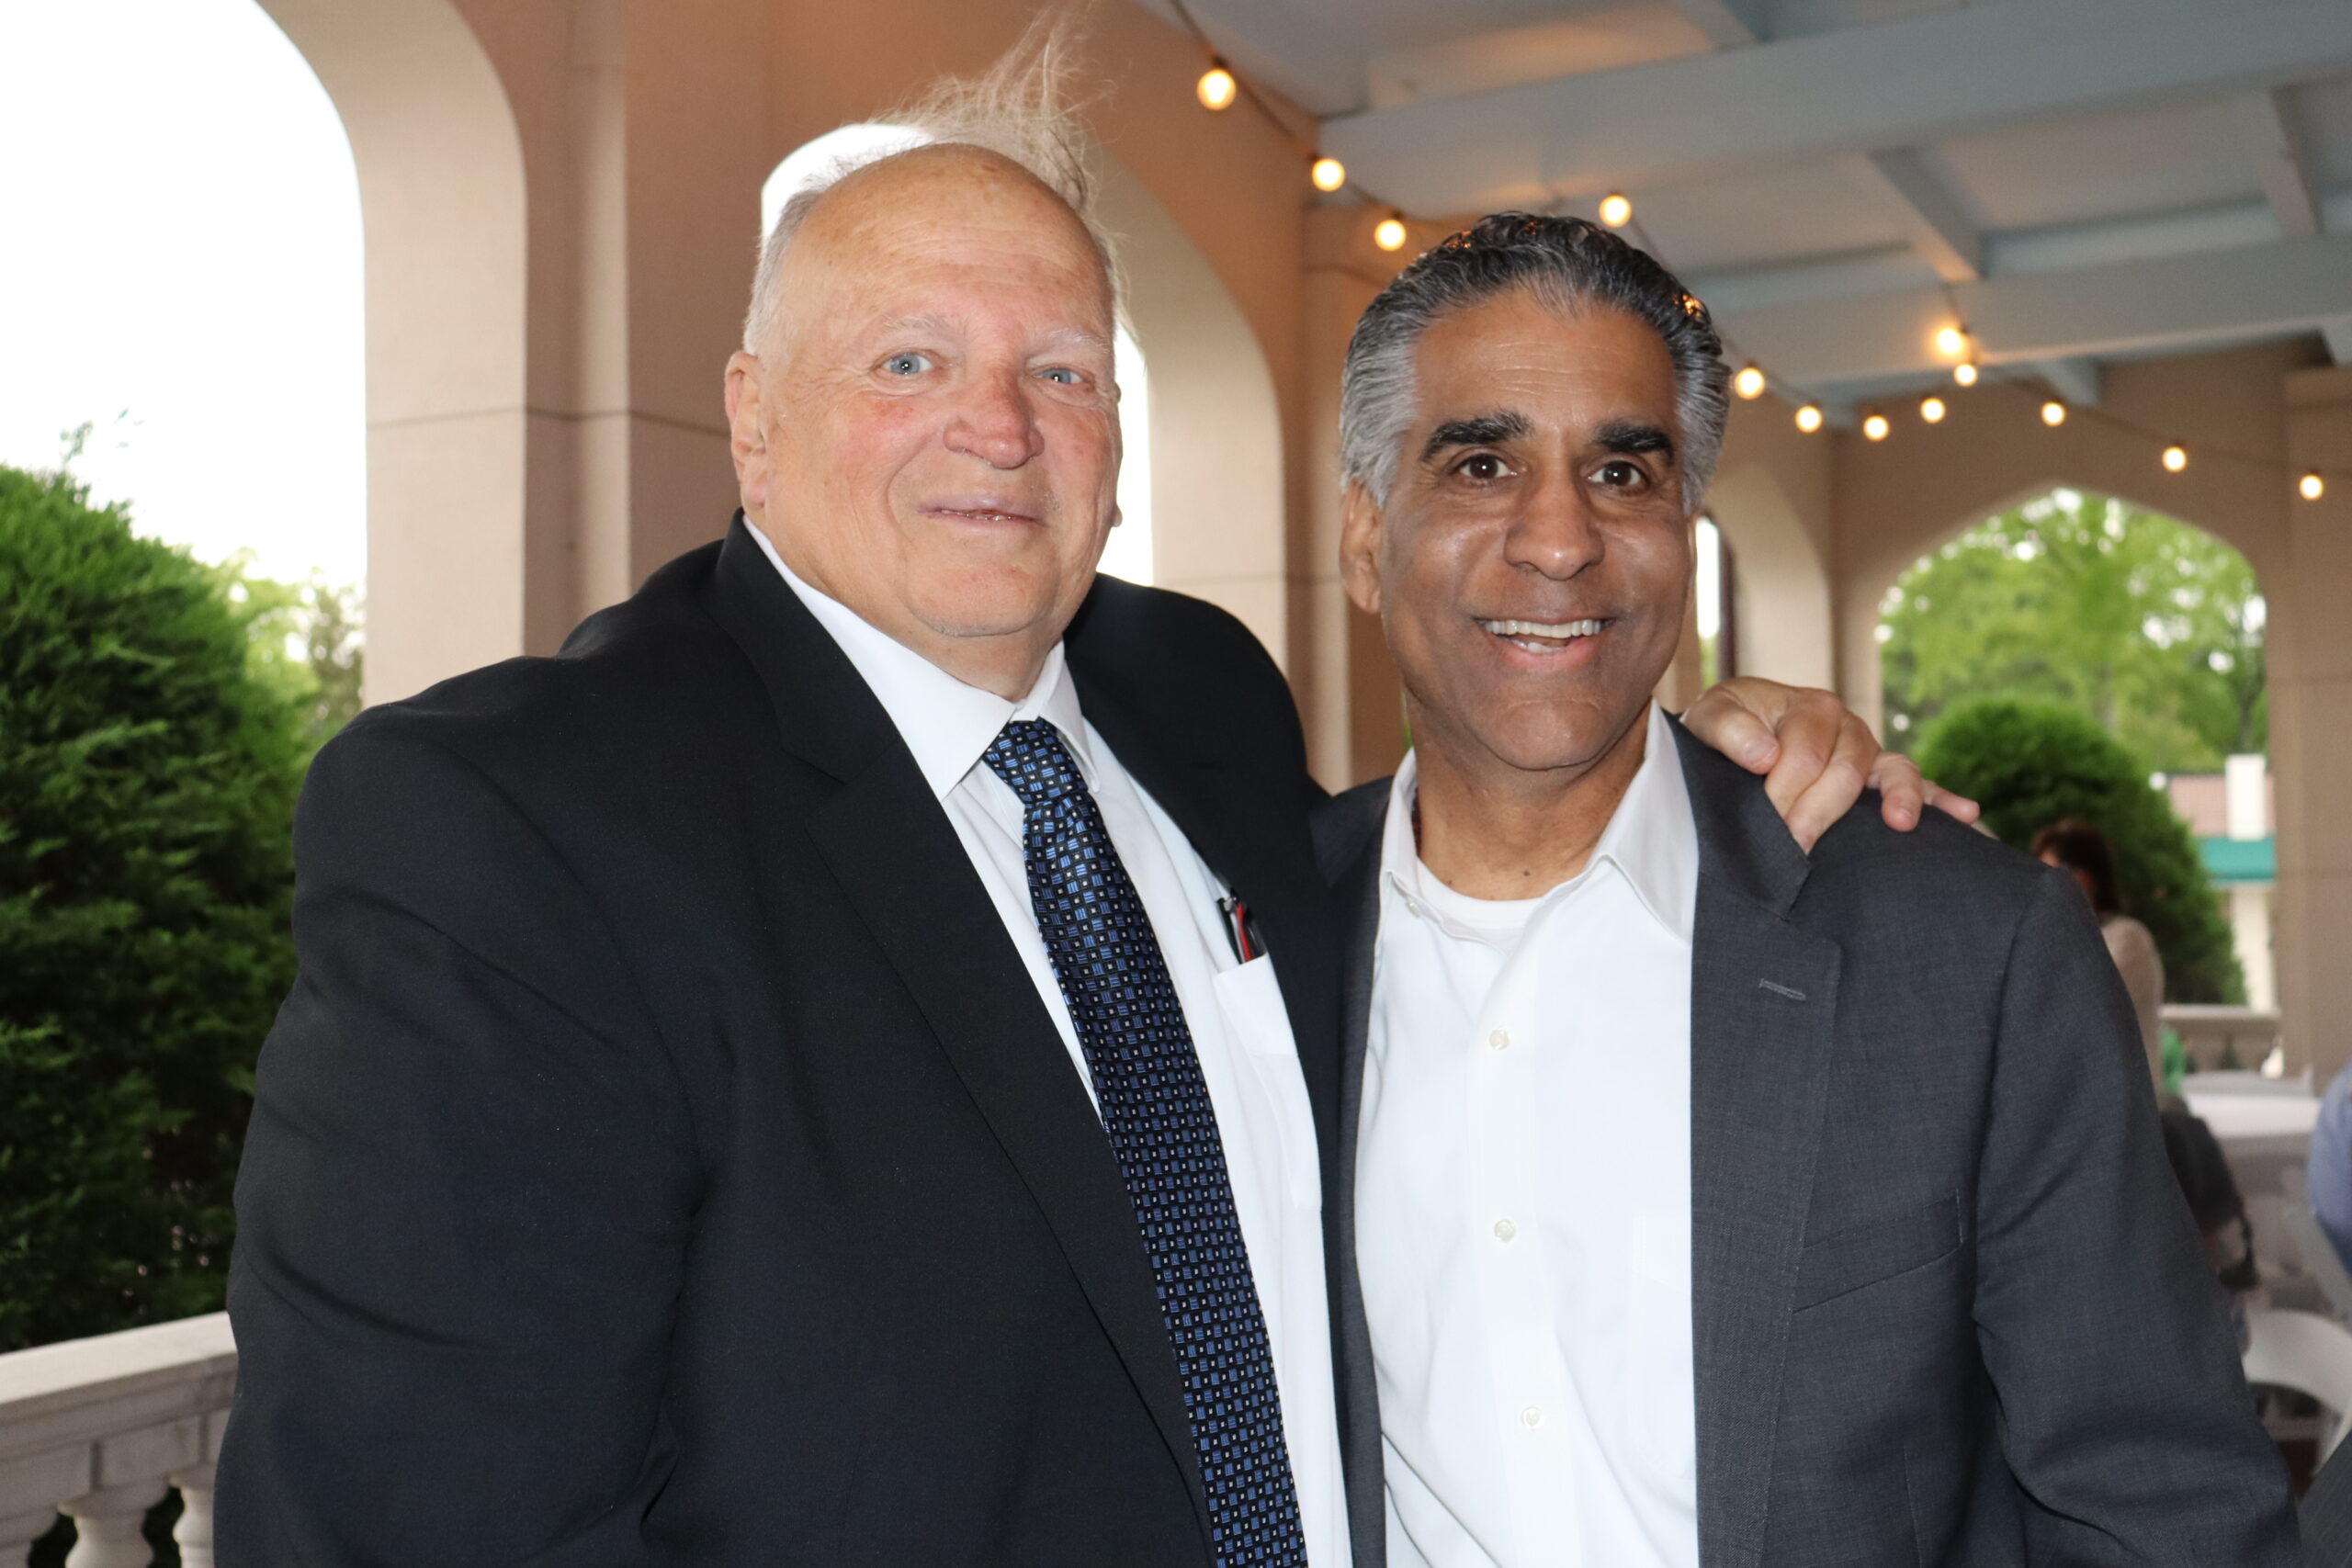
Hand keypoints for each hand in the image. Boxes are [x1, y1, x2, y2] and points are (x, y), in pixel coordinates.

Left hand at [1681, 678, 1980, 851]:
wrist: (1726, 744)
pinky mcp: (1879, 777)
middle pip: (1846, 771)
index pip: (1803, 755)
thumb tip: (1765, 755)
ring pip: (1892, 772)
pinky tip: (1966, 815)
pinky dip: (1943, 799)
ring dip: (1897, 799)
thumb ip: (1729, 730)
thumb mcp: (1708, 719)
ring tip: (1899, 824)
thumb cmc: (1720, 733)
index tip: (1764, 828)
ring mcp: (1867, 751)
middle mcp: (1844, 724)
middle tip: (1794, 850)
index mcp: (1807, 706)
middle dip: (1818, 812)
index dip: (1782, 795)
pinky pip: (1918, 786)